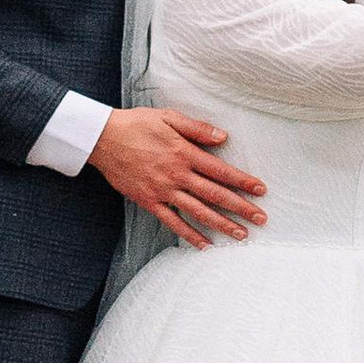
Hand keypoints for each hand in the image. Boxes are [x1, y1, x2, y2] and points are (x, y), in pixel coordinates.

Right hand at [89, 105, 268, 245]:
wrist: (102, 139)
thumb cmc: (136, 124)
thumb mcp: (168, 118)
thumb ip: (196, 128)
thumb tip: (223, 137)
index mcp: (184, 153)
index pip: (221, 171)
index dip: (243, 181)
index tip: (260, 190)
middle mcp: (177, 175)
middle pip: (215, 195)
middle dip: (241, 208)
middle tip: (261, 219)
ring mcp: (163, 191)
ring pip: (198, 212)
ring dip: (221, 224)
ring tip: (241, 235)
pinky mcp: (149, 201)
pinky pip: (172, 222)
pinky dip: (189, 235)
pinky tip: (205, 245)